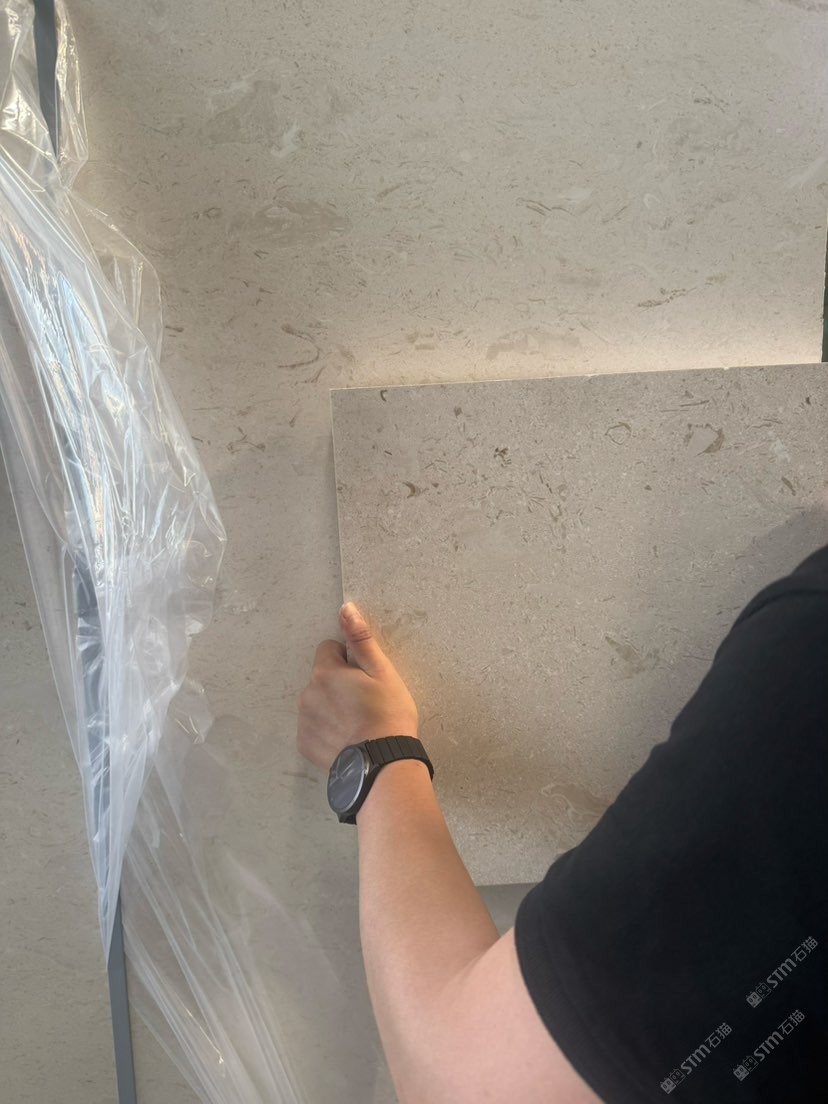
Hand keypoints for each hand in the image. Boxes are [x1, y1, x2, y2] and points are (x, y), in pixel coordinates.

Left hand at [297, 602, 419, 772]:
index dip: (349, 660)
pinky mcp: (304, 744)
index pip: (329, 649)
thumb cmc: (388, 715)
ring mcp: (304, 721)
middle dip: (338, 683)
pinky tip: (348, 738)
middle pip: (322, 677)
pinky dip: (327, 730)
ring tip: (357, 722)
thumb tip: (345, 608)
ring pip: (317, 702)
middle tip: (364, 702)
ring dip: (331, 706)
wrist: (382, 764)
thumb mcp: (382, 672)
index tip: (365, 678)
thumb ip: (360, 639)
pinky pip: (314, 727)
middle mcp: (307, 694)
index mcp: (325, 672)